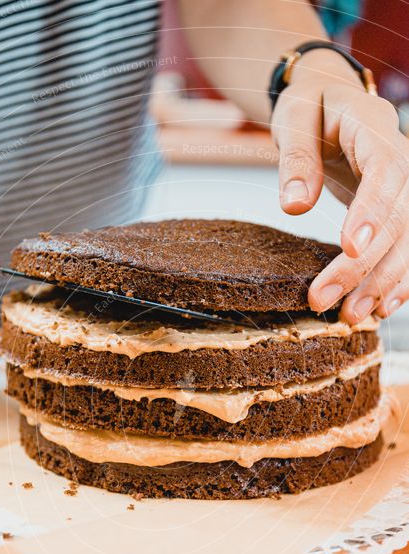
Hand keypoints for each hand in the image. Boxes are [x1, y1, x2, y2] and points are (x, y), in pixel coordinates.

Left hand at [272, 49, 408, 324]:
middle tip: (328, 302)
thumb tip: (294, 204)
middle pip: (400, 215)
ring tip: (352, 317)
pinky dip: (398, 280)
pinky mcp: (401, 209)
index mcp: (374, 127)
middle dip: (366, 264)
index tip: (349, 248)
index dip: (372, 211)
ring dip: (384, 282)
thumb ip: (296, 158)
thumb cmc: (311, 106)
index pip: (385, 171)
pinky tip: (380, 308)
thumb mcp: (294, 117)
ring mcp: (407, 187)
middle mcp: (404, 157)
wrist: (332, 99)